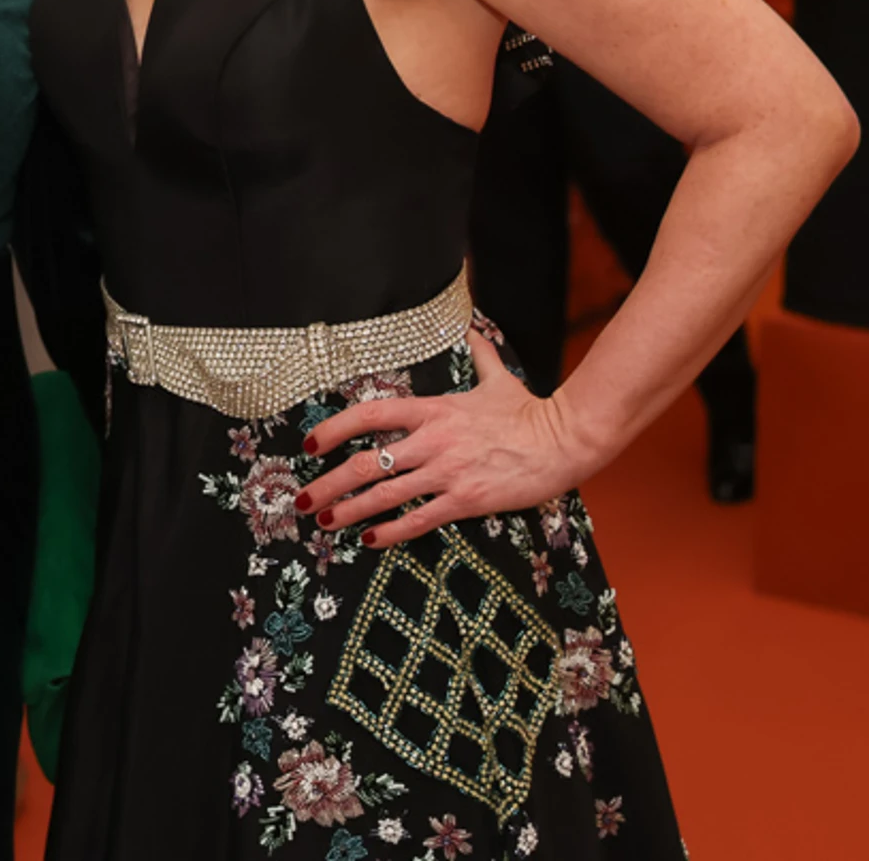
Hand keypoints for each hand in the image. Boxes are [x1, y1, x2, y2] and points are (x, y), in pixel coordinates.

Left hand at [290, 339, 603, 549]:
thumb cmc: (530, 412)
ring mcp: (447, 472)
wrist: (564, 442)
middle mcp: (432, 441)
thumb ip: (479, 354)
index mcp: (432, 410)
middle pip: (366, 462)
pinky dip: (390, 531)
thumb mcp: (497, 379)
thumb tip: (473, 327)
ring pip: (385, 495)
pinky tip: (369, 539)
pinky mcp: (465, 501)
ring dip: (349, 511)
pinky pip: (418, 519)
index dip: (335, 429)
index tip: (310, 443)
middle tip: (304, 499)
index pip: (370, 415)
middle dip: (329, 483)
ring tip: (324, 521)